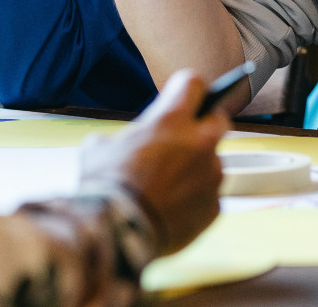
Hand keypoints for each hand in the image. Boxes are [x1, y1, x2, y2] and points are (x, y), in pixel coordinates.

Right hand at [80, 71, 225, 253]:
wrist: (118, 234)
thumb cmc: (106, 188)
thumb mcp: (99, 148)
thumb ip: (121, 138)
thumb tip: (117, 144)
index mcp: (171, 120)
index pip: (194, 83)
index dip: (186, 88)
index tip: (182, 93)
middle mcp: (199, 143)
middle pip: (218, 119)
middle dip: (204, 124)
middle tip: (185, 136)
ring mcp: (210, 175)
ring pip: (213, 162)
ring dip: (196, 168)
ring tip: (168, 185)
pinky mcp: (214, 206)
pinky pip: (209, 196)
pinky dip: (194, 199)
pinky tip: (172, 208)